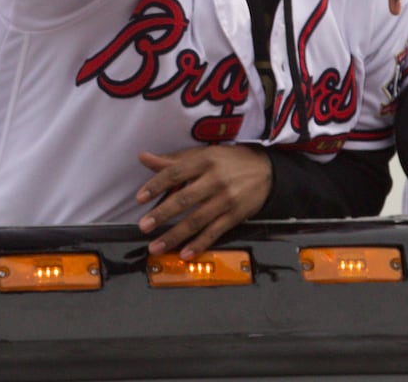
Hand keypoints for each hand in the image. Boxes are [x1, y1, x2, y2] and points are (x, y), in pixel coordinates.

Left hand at [135, 146, 271, 259]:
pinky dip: (199, 244)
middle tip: (144, 225)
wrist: (267, 170)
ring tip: (157, 245)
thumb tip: (145, 157)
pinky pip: (214, 232)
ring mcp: (225, 200)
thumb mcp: (202, 154)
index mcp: (203, 162)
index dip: (155, 186)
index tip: (140, 198)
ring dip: (175, 235)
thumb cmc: (230, 160)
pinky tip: (185, 253)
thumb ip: (172, 160)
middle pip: (184, 199)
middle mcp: (214, 181)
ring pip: (196, 220)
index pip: (174, 174)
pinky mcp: (235, 216)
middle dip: (162, 215)